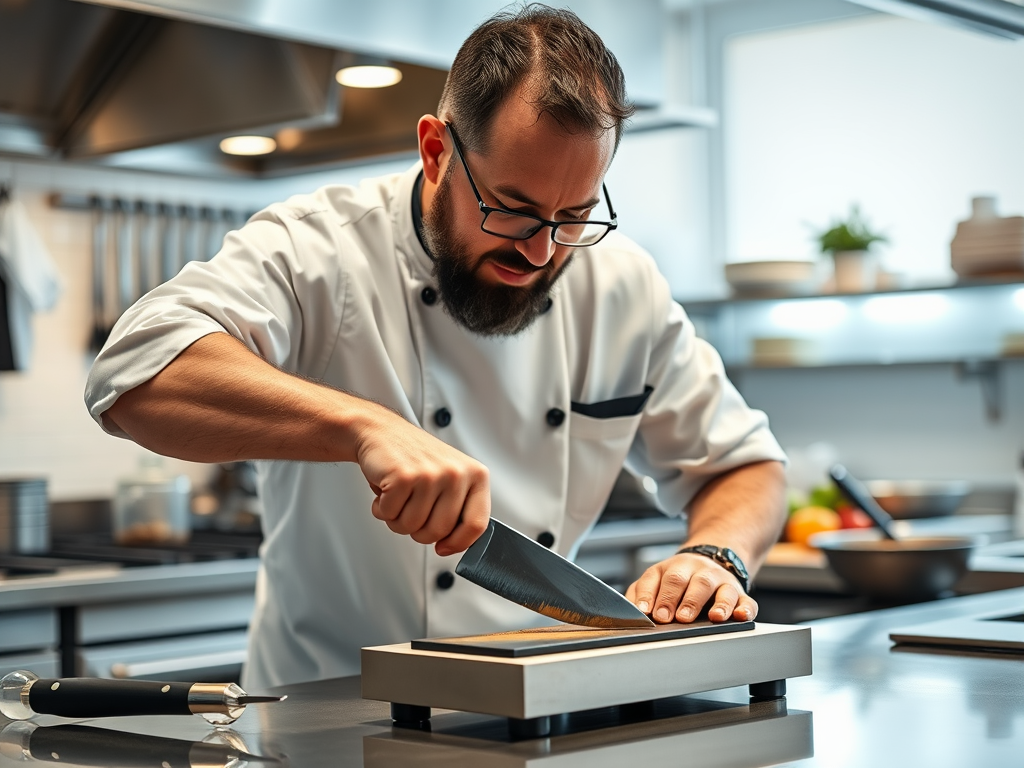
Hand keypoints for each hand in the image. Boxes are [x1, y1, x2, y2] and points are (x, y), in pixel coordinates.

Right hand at [352, 406, 490, 556]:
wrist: (382, 432)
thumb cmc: (416, 460)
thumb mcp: (450, 479)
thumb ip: (459, 509)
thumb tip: (457, 544)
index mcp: (475, 475)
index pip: (477, 525)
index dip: (458, 543)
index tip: (443, 547)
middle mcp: (456, 473)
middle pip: (439, 531)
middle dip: (418, 530)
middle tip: (410, 510)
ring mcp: (430, 474)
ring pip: (412, 527)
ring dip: (397, 519)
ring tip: (398, 496)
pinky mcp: (404, 476)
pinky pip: (390, 515)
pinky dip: (381, 509)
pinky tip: (385, 489)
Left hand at [626, 554, 757, 623]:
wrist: (714, 560)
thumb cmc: (680, 579)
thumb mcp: (657, 580)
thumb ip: (642, 594)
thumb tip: (631, 612)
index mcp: (672, 568)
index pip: (657, 578)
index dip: (651, 595)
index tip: (647, 611)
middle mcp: (696, 571)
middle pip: (684, 580)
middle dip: (675, 599)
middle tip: (670, 617)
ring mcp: (719, 581)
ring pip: (715, 586)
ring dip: (712, 603)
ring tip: (710, 618)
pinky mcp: (739, 593)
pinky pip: (746, 600)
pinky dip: (744, 609)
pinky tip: (739, 616)